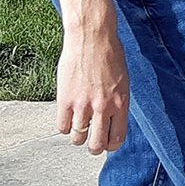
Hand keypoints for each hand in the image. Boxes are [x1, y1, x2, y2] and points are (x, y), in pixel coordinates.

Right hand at [55, 26, 129, 154]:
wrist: (91, 37)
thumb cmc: (110, 54)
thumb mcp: (122, 80)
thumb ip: (117, 102)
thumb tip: (111, 119)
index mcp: (121, 103)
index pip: (117, 138)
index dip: (111, 146)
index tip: (107, 143)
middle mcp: (103, 107)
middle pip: (97, 144)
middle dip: (94, 148)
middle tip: (91, 142)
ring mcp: (83, 105)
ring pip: (78, 138)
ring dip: (78, 137)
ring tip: (78, 128)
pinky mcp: (65, 99)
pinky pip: (62, 126)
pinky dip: (64, 126)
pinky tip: (67, 117)